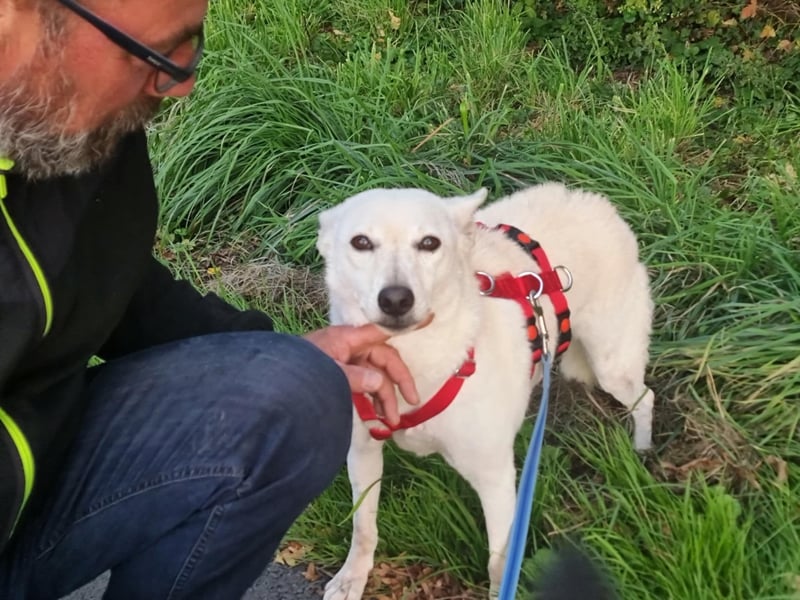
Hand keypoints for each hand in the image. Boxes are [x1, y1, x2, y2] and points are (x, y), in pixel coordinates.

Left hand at [303, 324, 418, 425]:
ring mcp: (343, 361)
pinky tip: (376, 413)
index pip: (382, 331)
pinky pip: (361, 384)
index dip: (404, 327)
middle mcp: (349, 347)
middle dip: (397, 383)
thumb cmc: (299, 373)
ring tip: (390, 420)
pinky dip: (370, 398)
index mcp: (348, 339)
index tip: (428, 320)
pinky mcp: (337, 375)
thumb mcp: (328, 374)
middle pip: (383, 360)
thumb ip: (354, 377)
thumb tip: (379, 382)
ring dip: (384, 396)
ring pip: (373, 376)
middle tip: (412, 402)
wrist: (272, 386)